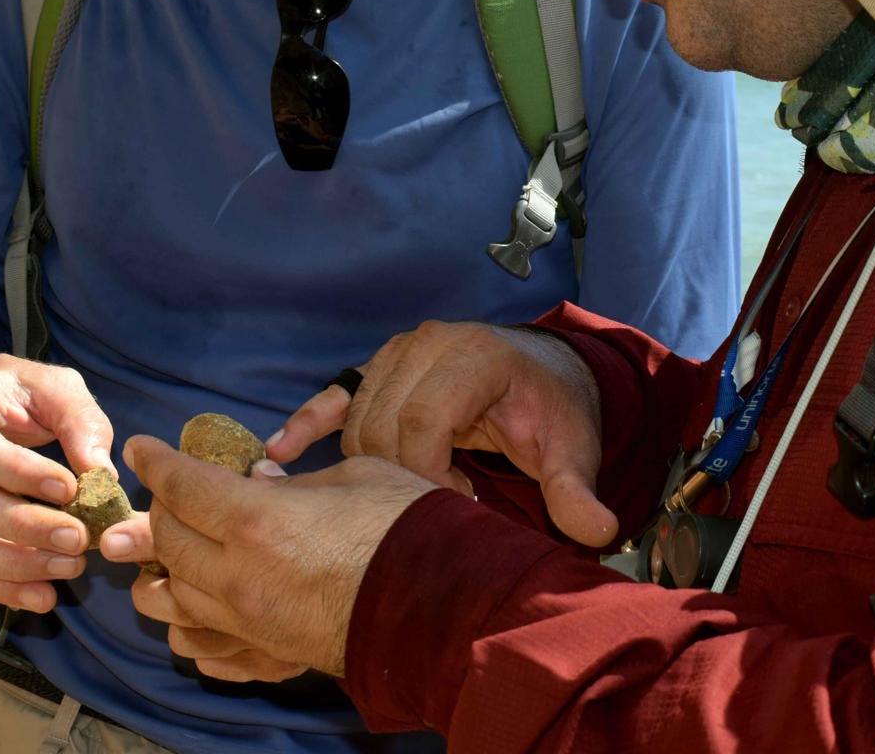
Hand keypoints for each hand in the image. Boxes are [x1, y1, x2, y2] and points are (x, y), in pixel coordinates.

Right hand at [0, 351, 115, 613]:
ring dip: (15, 564)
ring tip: (69, 568)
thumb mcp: (53, 386)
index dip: (19, 473)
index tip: (68, 489)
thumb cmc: (15, 392)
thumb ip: (79, 420)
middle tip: (79, 539)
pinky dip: (2, 586)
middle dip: (25, 527)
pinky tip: (43, 596)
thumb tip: (102, 473)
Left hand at [124, 437, 435, 677]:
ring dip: (163, 572)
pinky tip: (192, 613)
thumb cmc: (409, 526)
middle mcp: (239, 575)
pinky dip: (189, 628)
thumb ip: (299, 478)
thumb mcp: (355, 475)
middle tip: (168, 495)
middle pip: (168, 541)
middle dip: (160, 511)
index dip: (156, 462)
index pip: (181, 487)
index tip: (142, 449)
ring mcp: (250, 622)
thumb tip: (263, 480)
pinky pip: (204, 648)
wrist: (448, 603)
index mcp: (258, 520)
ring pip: (172, 601)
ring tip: (167, 555)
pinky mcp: (269, 653)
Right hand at [266, 320, 615, 545]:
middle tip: (427, 507)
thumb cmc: (555, 410)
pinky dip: (308, 422)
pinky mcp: (378, 368)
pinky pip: (335, 395)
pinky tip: (277, 453)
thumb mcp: (573, 447)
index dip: (427, 473)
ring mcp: (397, 352)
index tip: (451, 506)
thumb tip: (596, 530)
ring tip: (400, 495)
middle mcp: (430, 344)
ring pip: (358, 417)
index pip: (424, 420)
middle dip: (398, 474)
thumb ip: (576, 488)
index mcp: (475, 357)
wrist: (544, 372)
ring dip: (368, 464)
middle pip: (383, 421)